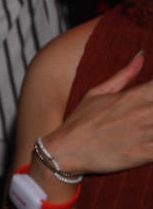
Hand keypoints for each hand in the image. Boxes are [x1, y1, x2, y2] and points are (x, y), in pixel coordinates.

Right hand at [42, 51, 152, 176]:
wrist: (64, 152)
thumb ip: (124, 74)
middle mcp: (145, 111)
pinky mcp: (144, 153)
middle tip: (147, 115)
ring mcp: (146, 133)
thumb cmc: (79, 123)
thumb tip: (141, 55)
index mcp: (137, 95)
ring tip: (147, 126)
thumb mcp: (97, 94)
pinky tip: (149, 142)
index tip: (148, 100)